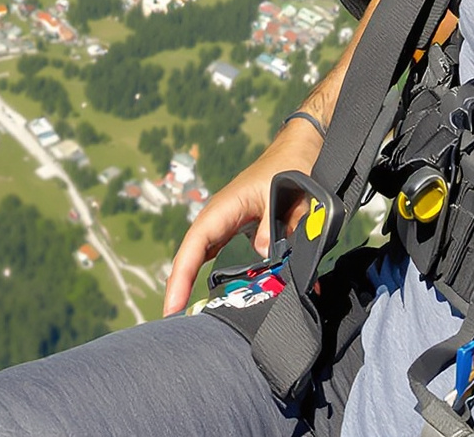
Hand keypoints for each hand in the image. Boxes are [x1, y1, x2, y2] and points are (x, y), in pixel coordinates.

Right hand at [160, 117, 323, 314]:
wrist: (301, 149)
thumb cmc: (290, 167)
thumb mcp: (283, 195)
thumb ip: (272, 227)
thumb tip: (262, 257)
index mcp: (225, 208)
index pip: (195, 245)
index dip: (181, 276)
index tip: (172, 306)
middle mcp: (221, 218)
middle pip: (194, 256)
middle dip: (181, 288)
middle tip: (176, 324)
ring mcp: (230, 225)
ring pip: (207, 259)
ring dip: (198, 285)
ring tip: (194, 319)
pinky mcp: (242, 231)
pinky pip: (226, 257)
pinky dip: (223, 277)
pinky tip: (227, 298)